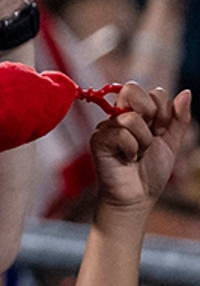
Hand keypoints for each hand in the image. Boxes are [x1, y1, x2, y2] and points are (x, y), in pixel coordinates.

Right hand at [91, 84, 192, 211]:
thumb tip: (186, 92)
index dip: (163, 110)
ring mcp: (107, 127)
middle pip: (132, 89)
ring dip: (143, 141)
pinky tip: (128, 159)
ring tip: (138, 154)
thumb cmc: (152, 171)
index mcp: (138, 113)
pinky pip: (120, 134)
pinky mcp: (98, 140)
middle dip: (151, 114)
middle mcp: (120, 115)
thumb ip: (179, 118)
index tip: (161, 130)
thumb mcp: (172, 142)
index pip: (152, 92)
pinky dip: (131, 149)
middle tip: (150, 135)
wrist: (138, 196)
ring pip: (131, 118)